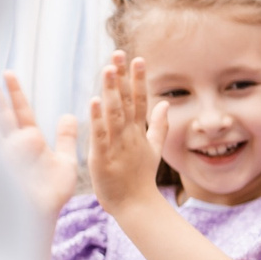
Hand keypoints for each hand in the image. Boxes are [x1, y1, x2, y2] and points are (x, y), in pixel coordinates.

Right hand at [0, 71, 78, 222]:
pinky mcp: (2, 176)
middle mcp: (13, 148)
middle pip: (1, 116)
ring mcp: (5, 161)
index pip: (19, 112)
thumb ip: (65, 138)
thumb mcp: (65, 161)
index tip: (6, 73)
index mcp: (29, 141)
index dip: (14, 93)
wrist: (44, 219)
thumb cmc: (52, 194)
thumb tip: (69, 114)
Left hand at [88, 52, 168, 214]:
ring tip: (107, 69)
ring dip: (110, 90)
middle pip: (126, 101)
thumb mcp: (154, 150)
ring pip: (114, 113)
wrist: (136, 206)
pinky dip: (97, 118)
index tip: (137, 58)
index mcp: (139, 132)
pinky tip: (94, 100)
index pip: (139, 100)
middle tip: (118, 53)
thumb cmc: (140, 179)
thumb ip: (159, 126)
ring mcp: (117, 145)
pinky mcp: (102, 157)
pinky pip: (100, 134)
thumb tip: (166, 103)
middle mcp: (129, 135)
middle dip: (122, 77)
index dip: (138, 79)